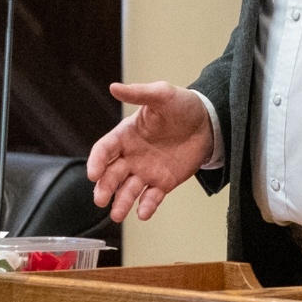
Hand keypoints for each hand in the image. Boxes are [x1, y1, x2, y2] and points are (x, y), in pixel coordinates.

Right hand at [86, 81, 213, 222]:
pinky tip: (143, 213)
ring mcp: (146, 171)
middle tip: (100, 200)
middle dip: (104, 188)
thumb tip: (114, 87)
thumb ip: (138, 93)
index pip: (104, 150)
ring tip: (118, 215)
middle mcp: (132, 156)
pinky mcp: (163, 183)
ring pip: (128, 190)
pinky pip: (152, 197)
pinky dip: (146, 207)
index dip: (96, 162)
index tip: (92, 174)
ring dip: (121, 202)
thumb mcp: (161, 94)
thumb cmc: (182, 105)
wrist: (209, 123)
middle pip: (112, 174)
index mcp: (125, 135)